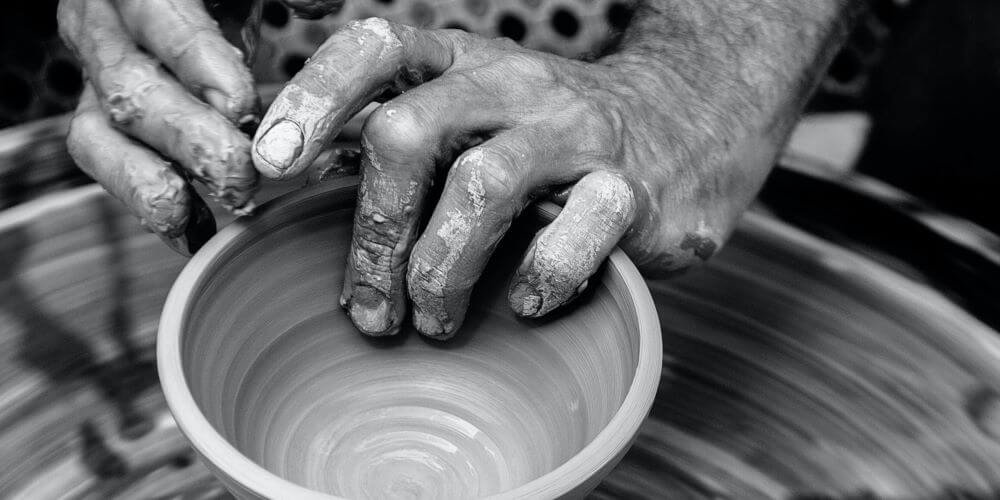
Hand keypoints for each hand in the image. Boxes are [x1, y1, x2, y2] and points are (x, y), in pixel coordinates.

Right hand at [58, 0, 343, 254]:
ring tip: (193, 217)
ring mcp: (96, 83)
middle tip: (239, 176)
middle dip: (187, 139)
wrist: (187, 4)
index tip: (242, 107)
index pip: (158, 20)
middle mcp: (104, 32)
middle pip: (129, 91)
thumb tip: (318, 6)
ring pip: (99, 139)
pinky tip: (192, 233)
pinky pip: (112, 170)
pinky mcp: (103, 125)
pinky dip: (150, 206)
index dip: (197, 64)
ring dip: (150, 185)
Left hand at [253, 18, 786, 338]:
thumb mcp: (477, 110)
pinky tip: (526, 304)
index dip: (314, 99)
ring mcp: (576, 134)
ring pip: (483, 187)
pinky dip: (539, 279)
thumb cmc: (551, 136)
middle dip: (372, 230)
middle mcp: (516, 86)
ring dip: (440, 270)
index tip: (269, 166)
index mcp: (465, 63)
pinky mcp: (633, 190)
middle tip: (367, 308)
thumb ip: (403, 137)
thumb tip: (290, 178)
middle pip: (411, 132)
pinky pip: (577, 235)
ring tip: (434, 322)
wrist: (692, 120)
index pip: (376, 48)